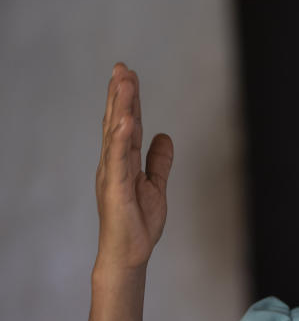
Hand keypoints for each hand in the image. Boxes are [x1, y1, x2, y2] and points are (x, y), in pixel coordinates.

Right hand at [94, 64, 173, 271]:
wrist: (130, 253)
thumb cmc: (138, 223)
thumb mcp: (156, 185)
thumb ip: (159, 161)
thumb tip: (164, 137)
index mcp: (123, 162)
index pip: (127, 125)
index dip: (129, 100)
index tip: (129, 75)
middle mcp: (113, 163)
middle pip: (118, 122)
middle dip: (120, 94)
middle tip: (123, 67)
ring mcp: (112, 174)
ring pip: (116, 134)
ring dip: (121, 107)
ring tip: (124, 82)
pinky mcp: (114, 187)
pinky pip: (119, 159)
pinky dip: (122, 138)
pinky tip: (127, 119)